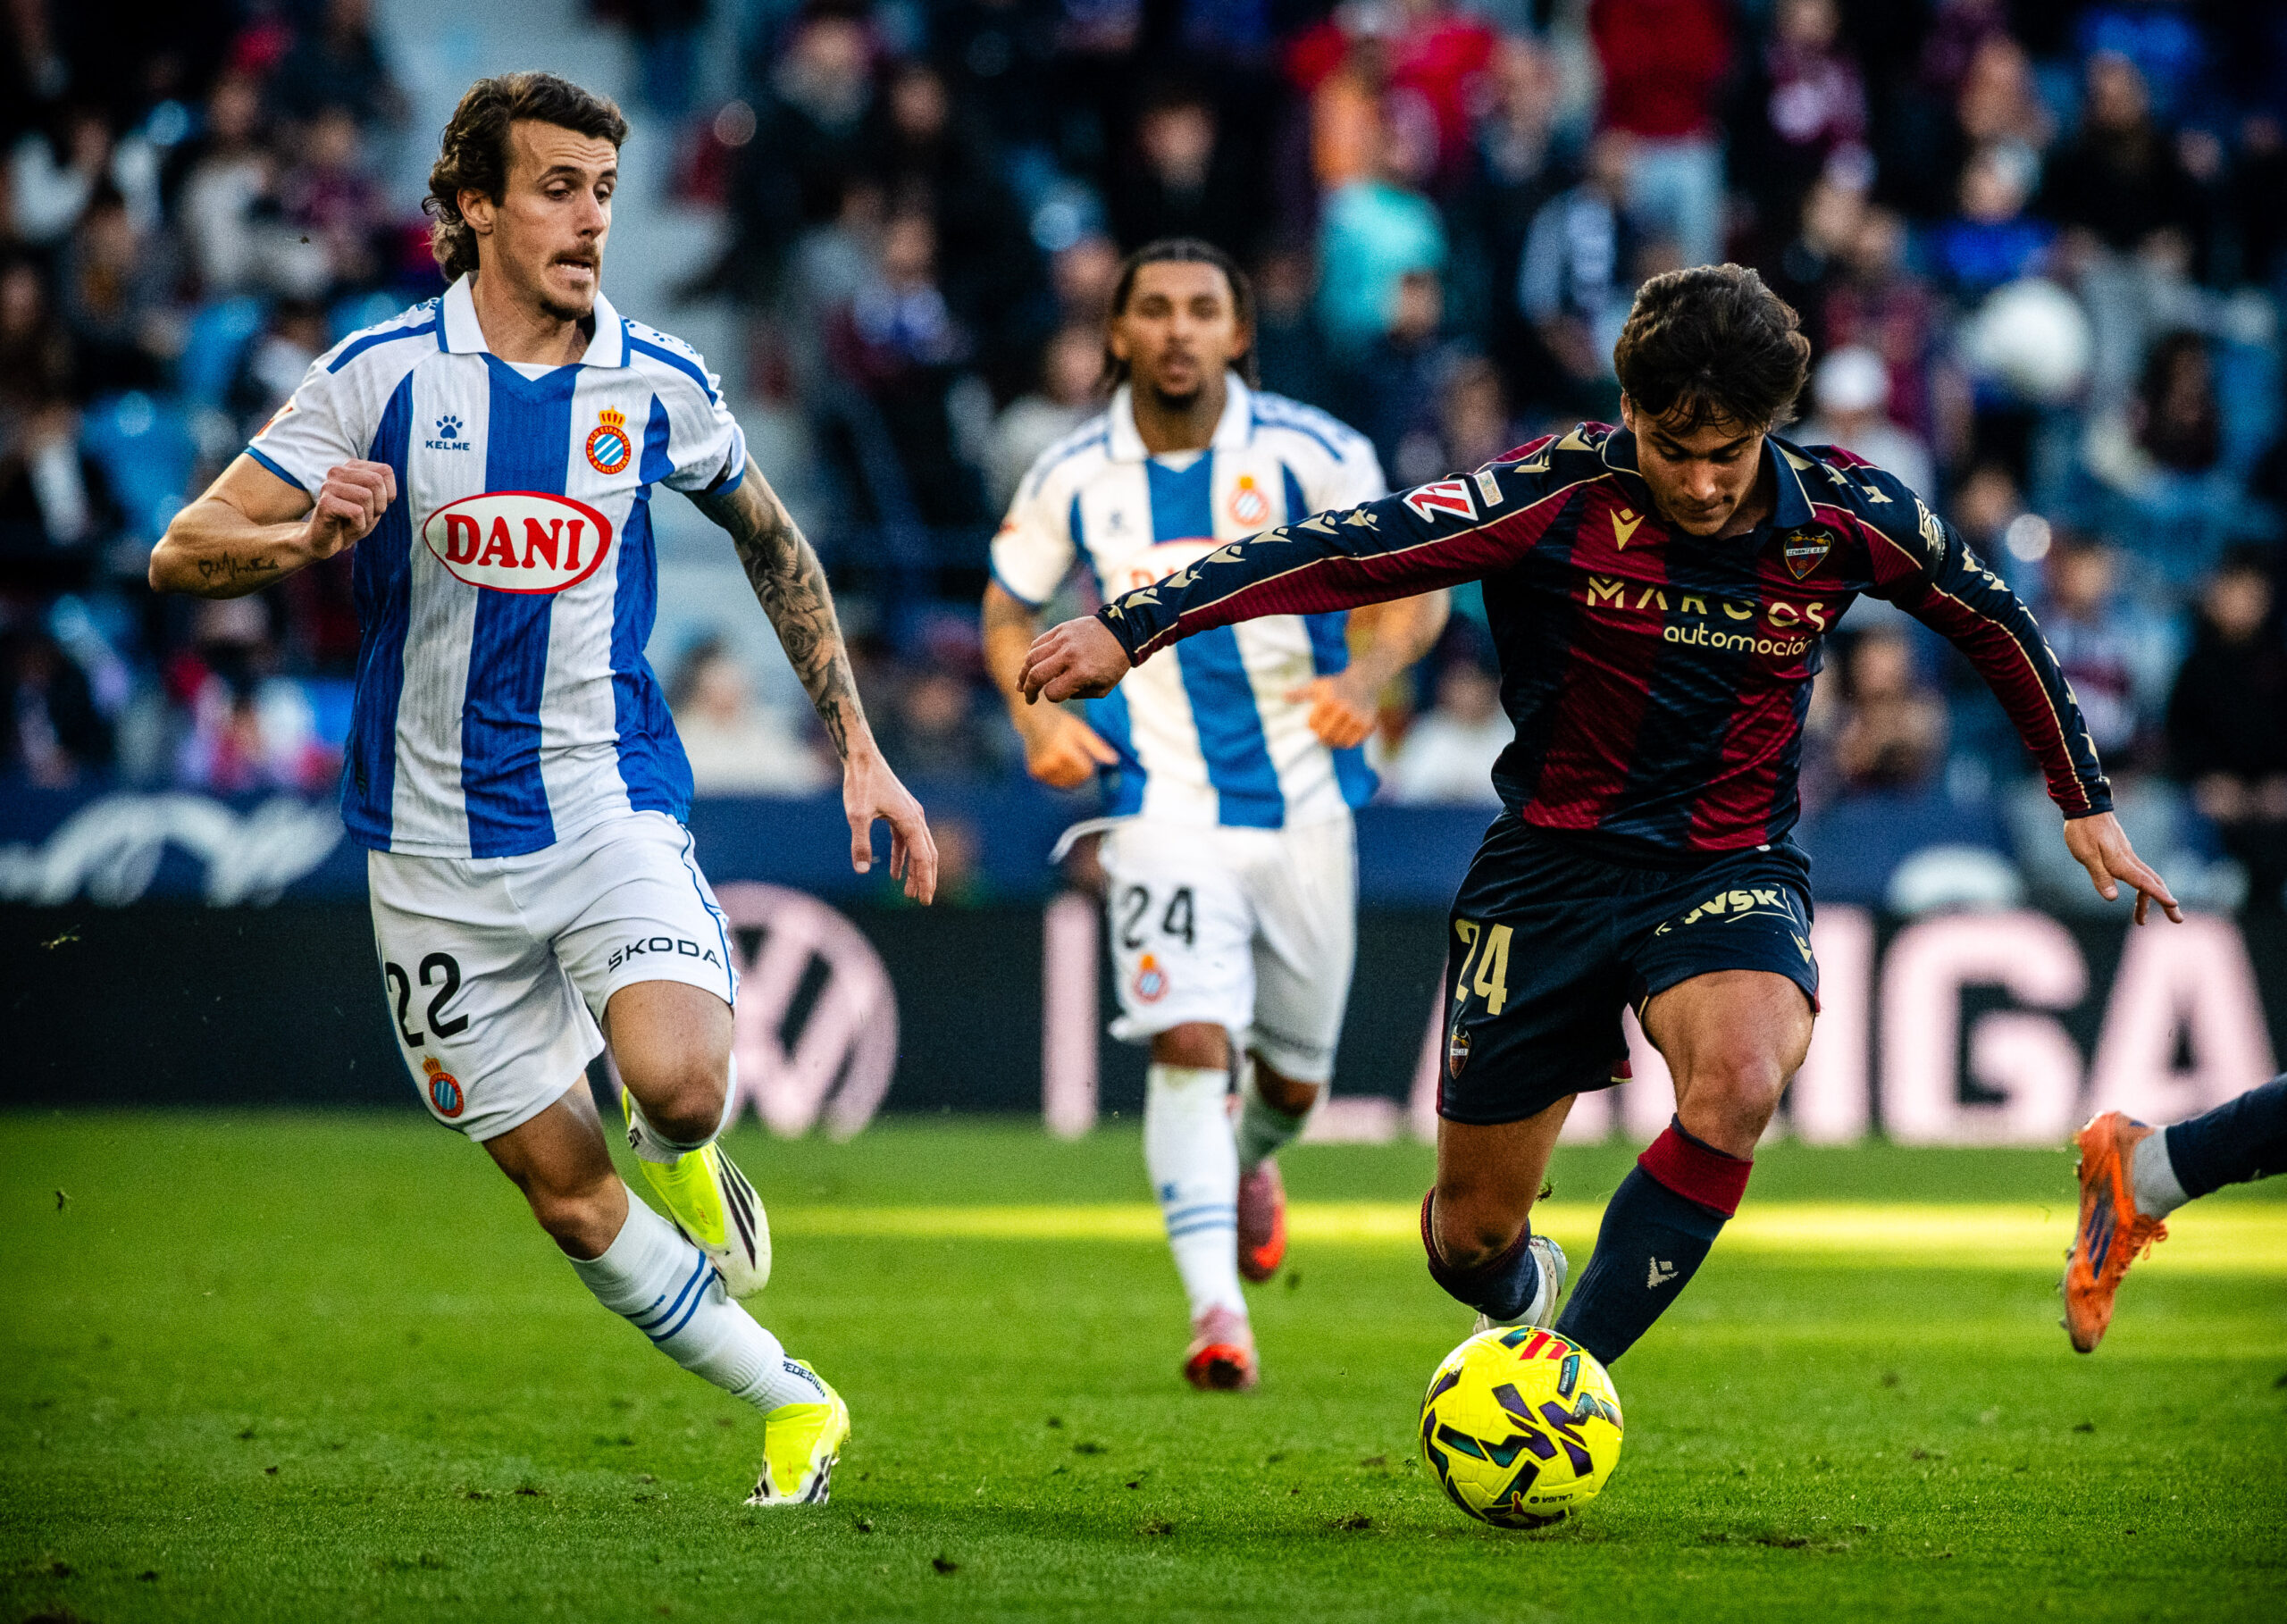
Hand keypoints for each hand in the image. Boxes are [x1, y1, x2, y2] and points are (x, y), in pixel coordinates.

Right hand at [305, 460, 397, 558]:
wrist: (324, 542)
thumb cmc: (352, 522)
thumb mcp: (375, 504)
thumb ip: (383, 487)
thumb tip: (387, 470)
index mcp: (351, 467)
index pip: (385, 471)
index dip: (388, 494)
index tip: (373, 505)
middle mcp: (337, 471)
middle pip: (376, 481)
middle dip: (378, 505)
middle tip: (363, 517)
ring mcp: (329, 485)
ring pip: (366, 496)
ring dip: (367, 518)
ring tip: (353, 523)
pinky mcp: (325, 502)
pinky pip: (357, 512)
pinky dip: (358, 527)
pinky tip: (345, 529)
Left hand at [844, 745, 937, 903]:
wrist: (862, 757)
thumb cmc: (861, 783)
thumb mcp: (857, 816)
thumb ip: (860, 844)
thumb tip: (861, 871)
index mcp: (911, 820)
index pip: (924, 857)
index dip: (925, 880)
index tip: (925, 900)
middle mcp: (916, 818)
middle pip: (927, 855)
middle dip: (925, 879)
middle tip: (922, 901)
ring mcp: (909, 814)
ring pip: (917, 848)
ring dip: (914, 870)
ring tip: (908, 893)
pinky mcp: (900, 812)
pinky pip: (905, 840)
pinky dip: (902, 857)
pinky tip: (893, 873)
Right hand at [1017, 706, 1118, 788]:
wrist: (1033, 719)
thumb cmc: (1060, 722)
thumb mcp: (1081, 730)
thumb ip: (1097, 747)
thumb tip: (1115, 761)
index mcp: (1064, 750)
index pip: (1086, 771)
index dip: (1089, 766)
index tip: (1084, 755)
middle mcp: (1051, 761)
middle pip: (1077, 780)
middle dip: (1081, 772)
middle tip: (1073, 756)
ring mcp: (1041, 768)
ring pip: (1066, 784)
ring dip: (1070, 776)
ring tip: (1064, 758)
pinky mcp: (1035, 773)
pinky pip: (1055, 783)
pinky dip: (1059, 777)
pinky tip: (1054, 762)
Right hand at [1020, 617, 1130, 702]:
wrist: (1122, 631)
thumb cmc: (1113, 664)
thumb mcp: (1102, 688)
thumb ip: (1078, 695)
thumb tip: (1054, 692)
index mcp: (1082, 672)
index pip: (1053, 692)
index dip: (1052, 698)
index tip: (1056, 696)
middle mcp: (1069, 655)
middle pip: (1036, 675)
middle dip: (1028, 690)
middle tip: (1028, 698)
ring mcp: (1063, 640)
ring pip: (1032, 658)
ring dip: (1023, 673)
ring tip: (1021, 684)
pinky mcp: (1060, 630)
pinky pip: (1038, 644)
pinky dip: (1031, 656)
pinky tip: (1031, 665)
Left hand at [1286, 668, 1378, 748]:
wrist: (1364, 681)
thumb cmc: (1336, 685)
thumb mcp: (1318, 685)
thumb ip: (1300, 693)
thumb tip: (1283, 696)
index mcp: (1329, 700)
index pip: (1313, 725)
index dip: (1311, 726)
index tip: (1314, 723)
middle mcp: (1344, 709)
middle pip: (1324, 735)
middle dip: (1320, 736)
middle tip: (1322, 733)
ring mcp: (1357, 718)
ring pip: (1338, 741)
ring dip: (1333, 741)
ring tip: (1332, 734)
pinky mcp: (1368, 724)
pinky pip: (1353, 743)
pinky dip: (1346, 743)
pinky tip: (1344, 735)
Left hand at [2062, 811, 2181, 925]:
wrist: (2085, 805)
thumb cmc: (2083, 830)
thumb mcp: (2086, 855)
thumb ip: (2099, 876)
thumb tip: (2112, 899)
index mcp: (2121, 861)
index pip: (2144, 882)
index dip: (2159, 895)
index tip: (2174, 905)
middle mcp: (2129, 858)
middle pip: (2153, 882)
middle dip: (2165, 902)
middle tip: (2177, 920)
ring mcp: (2127, 855)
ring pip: (2146, 879)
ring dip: (2149, 899)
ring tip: (2141, 920)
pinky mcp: (2122, 852)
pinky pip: (2139, 873)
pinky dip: (2142, 888)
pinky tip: (2137, 895)